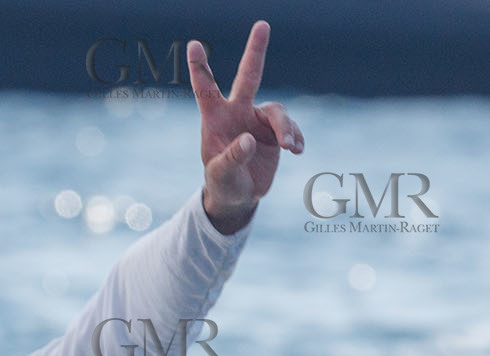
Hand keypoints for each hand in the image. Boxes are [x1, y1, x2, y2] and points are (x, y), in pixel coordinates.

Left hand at [187, 21, 303, 234]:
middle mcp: (238, 113)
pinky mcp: (276, 132)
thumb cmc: (222, 184)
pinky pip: (291, 128)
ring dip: (286, 127)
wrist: (239, 197)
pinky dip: (296, 137)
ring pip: (278, 111)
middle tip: (262, 24)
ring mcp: (258, 120)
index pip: (206, 89)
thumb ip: (231, 159)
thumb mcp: (221, 176)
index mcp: (216, 120)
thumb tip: (249, 139)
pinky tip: (297, 150)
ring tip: (290, 146)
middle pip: (248, 76)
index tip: (192, 44)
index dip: (199, 67)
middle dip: (254, 51)